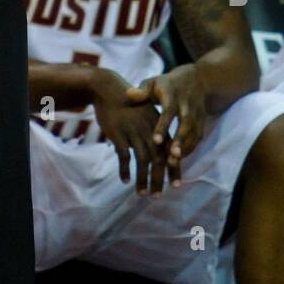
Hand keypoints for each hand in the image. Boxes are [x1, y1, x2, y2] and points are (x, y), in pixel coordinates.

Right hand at [90, 68, 172, 193]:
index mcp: (157, 126)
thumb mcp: (146, 113)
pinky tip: (125, 180)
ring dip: (143, 179)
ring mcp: (133, 132)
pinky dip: (125, 170)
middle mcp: (148, 130)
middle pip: (158, 159)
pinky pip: (124, 156)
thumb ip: (154, 132)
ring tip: (142, 193)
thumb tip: (161, 153)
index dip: (174, 169)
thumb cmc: (128, 103)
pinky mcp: (118, 133)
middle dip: (159, 179)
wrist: (108, 88)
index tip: (176, 185)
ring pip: (142, 161)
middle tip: (157, 195)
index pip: (170, 151)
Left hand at [125, 65, 206, 182]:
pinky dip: (189, 150)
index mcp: (173, 95)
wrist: (196, 80)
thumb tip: (129, 94)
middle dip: (180, 140)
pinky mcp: (202, 123)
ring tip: (173, 165)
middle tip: (172, 156)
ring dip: (185, 149)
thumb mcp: (153, 82)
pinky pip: (197, 138)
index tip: (156, 141)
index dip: (163, 126)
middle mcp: (187, 106)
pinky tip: (178, 162)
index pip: (169, 112)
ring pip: (193, 134)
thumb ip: (142, 90)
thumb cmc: (166, 84)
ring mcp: (197, 115)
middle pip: (186, 124)